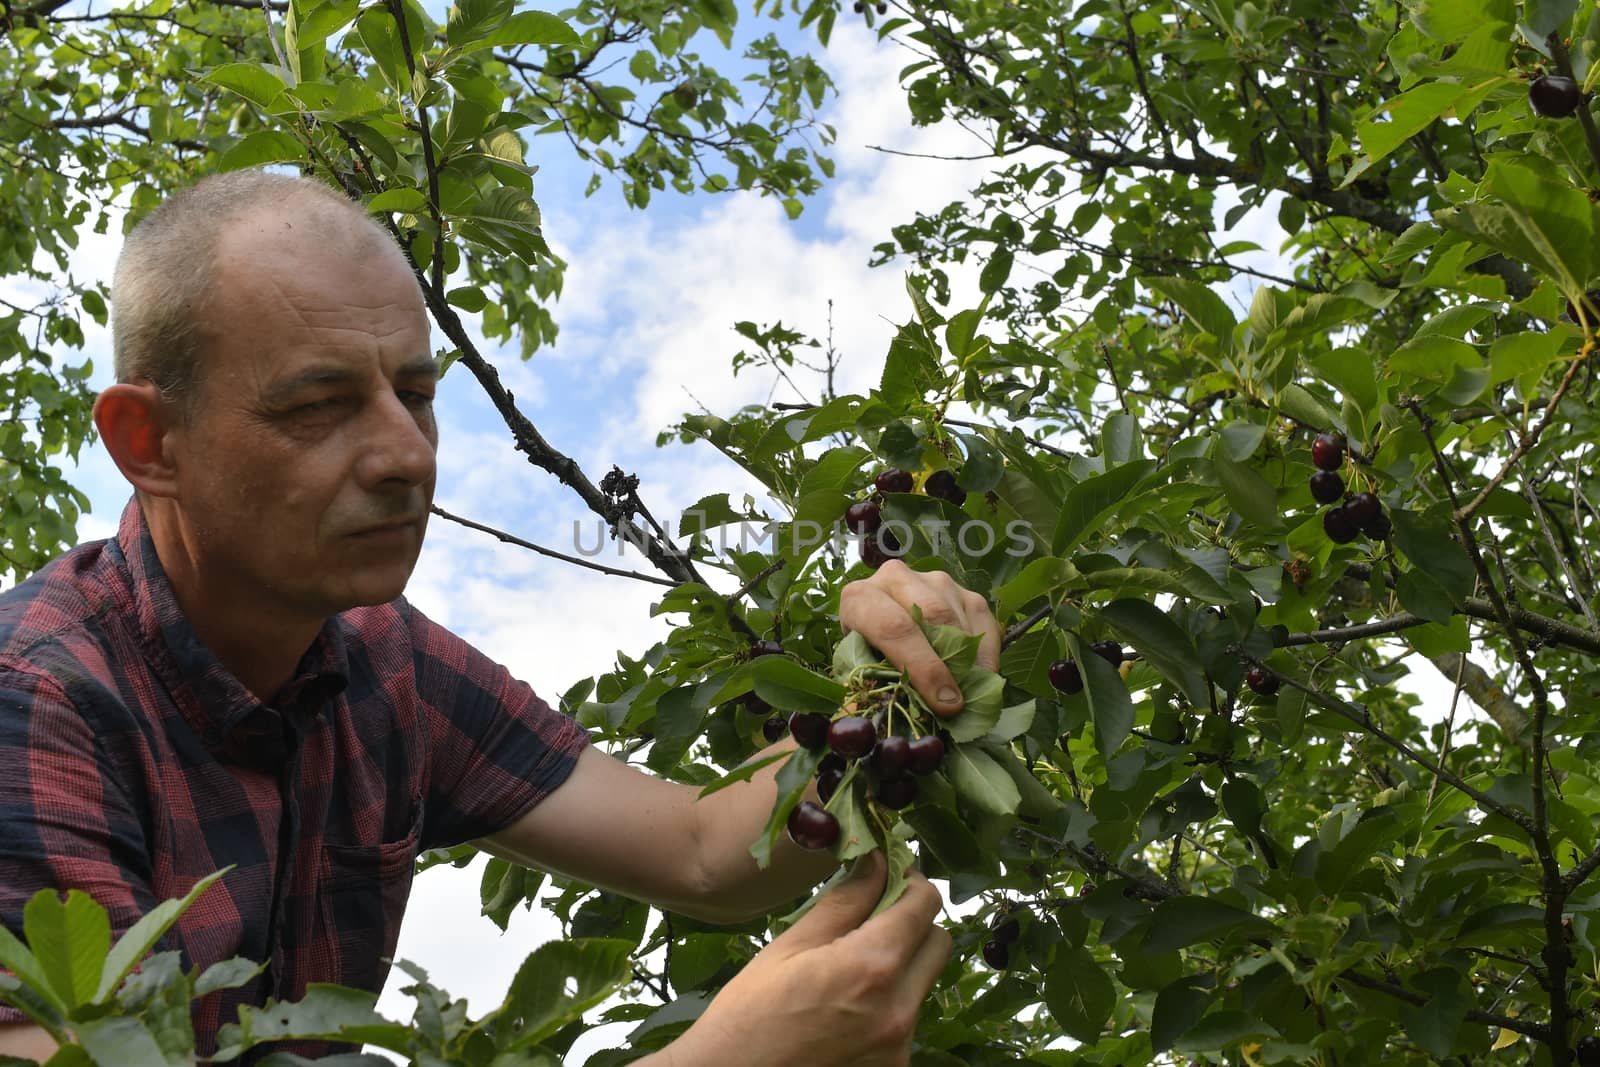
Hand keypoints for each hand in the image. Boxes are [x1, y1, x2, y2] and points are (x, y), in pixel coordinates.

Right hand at [659, 853, 950, 1066]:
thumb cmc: (748, 1013)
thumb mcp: (789, 947)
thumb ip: (843, 902)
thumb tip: (875, 861)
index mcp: (872, 966)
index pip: (923, 905)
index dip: (911, 880)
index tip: (891, 873)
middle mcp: (899, 1008)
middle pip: (938, 943)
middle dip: (914, 921)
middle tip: (875, 916)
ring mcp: (901, 1045)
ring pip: (923, 981)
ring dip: (901, 963)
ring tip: (852, 968)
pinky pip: (907, 1018)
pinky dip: (889, 1001)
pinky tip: (848, 1006)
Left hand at [838, 560, 1000, 714]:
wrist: (880, 619)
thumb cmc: (866, 653)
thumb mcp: (858, 670)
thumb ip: (871, 691)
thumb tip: (894, 725)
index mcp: (860, 597)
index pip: (893, 627)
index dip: (921, 667)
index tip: (944, 703)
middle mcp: (896, 578)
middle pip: (932, 617)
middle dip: (949, 665)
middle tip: (959, 705)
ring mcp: (934, 581)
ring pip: (960, 621)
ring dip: (969, 663)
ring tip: (966, 696)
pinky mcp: (963, 591)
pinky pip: (985, 624)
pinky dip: (987, 657)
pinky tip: (980, 680)